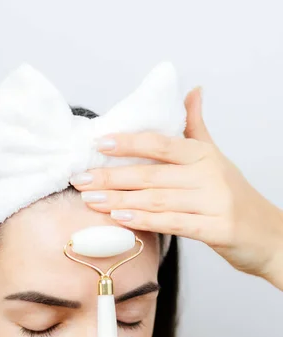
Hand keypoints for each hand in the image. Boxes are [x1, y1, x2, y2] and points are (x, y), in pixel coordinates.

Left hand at [70, 88, 282, 282]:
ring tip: (90, 200)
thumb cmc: (236, 197)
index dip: (128, 143)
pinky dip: (145, 221)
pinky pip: (174, 223)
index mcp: (204, 156)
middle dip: (111, 177)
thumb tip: (192, 92)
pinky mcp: (216, 229)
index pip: (160, 144)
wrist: (268, 235)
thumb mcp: (217, 159)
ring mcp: (213, 202)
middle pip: (150, 174)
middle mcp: (208, 175)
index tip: (98, 143)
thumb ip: (197, 129)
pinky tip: (120, 219)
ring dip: (119, 200)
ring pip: (157, 199)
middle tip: (80, 179)